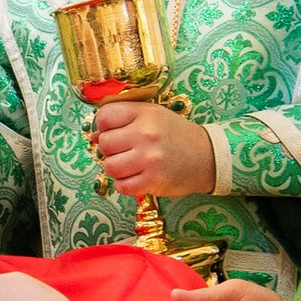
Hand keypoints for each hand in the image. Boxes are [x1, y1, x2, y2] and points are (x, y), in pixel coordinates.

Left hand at [89, 101, 215, 200]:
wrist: (207, 156)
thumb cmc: (175, 135)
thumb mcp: (153, 116)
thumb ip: (124, 119)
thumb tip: (93, 135)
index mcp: (145, 114)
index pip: (105, 116)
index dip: (103, 126)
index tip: (112, 131)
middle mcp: (146, 134)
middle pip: (104, 143)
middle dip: (109, 149)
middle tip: (123, 151)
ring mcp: (150, 159)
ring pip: (110, 166)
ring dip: (115, 168)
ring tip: (129, 165)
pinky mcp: (153, 181)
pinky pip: (122, 186)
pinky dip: (124, 184)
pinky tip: (135, 177)